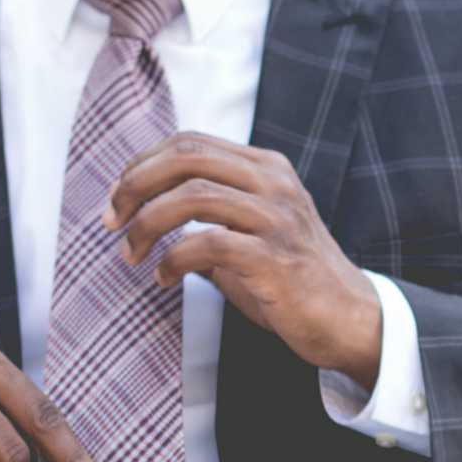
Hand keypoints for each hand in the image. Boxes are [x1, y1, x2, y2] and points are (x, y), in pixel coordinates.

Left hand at [102, 131, 383, 387]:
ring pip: (192, 196)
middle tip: (111, 221)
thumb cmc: (292, 280)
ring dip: (147, 226)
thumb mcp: (252, 231)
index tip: (118, 199)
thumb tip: (143, 209)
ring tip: (132, 254)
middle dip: (135, 185)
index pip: (190, 142)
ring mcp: (278, 218)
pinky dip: (173, 260)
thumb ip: (211, 212)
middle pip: (186, 157)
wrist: (350, 319)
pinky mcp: (275, 258)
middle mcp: (274, 184)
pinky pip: (207, 244)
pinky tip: (164, 278)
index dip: (142, 164)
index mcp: (267, 168)